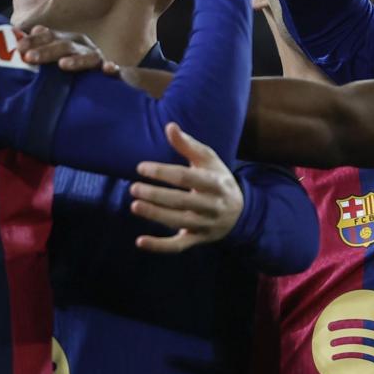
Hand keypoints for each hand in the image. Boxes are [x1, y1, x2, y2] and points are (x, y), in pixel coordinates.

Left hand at [15, 26, 114, 72]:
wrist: (105, 72)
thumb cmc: (72, 64)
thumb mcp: (55, 54)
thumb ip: (40, 46)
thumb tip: (23, 35)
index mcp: (67, 39)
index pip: (49, 36)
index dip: (34, 41)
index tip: (19, 48)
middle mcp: (81, 45)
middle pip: (64, 45)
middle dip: (47, 51)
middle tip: (29, 58)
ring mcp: (96, 57)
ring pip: (86, 57)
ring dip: (76, 59)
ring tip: (63, 65)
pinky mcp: (111, 70)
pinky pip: (113, 69)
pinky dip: (111, 68)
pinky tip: (108, 69)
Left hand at [131, 123, 243, 253]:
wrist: (240, 212)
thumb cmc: (217, 180)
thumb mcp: (209, 160)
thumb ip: (188, 145)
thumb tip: (170, 126)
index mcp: (216, 183)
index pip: (187, 177)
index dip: (163, 173)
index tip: (141, 168)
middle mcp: (212, 206)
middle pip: (181, 201)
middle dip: (156, 195)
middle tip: (133, 188)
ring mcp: (205, 225)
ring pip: (178, 222)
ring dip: (155, 215)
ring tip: (134, 205)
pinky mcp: (198, 240)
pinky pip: (178, 246)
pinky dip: (159, 246)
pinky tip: (140, 241)